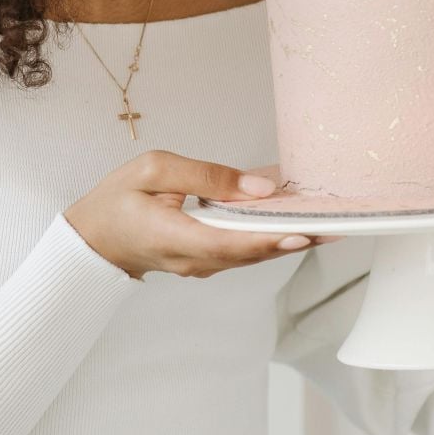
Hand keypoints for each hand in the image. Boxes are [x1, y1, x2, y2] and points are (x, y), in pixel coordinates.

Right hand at [65, 150, 341, 279]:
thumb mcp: (155, 170)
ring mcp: (204, 265)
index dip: (272, 239)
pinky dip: (272, 234)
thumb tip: (260, 186)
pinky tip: (296, 216)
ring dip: (291, 236)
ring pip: (255, 253)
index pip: (233, 243)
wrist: (93, 239)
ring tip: (330, 217)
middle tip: (340, 221)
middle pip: (255, 252)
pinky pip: (245, 249)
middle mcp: (197, 260)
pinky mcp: (209, 260)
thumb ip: (208, 176)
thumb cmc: (118, 201)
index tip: (306, 232)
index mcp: (178, 238)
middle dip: (299, 237)